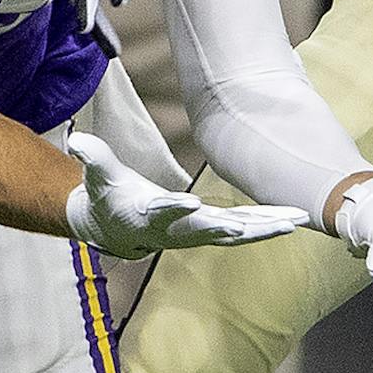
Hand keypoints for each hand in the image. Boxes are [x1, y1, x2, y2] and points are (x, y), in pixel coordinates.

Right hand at [63, 129, 307, 259]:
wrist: (115, 228)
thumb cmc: (107, 195)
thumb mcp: (98, 175)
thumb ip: (93, 157)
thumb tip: (77, 139)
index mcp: (149, 213)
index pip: (163, 210)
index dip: (176, 209)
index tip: (191, 205)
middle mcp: (178, 229)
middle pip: (213, 229)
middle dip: (242, 227)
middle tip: (266, 224)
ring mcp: (197, 233)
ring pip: (237, 232)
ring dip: (266, 227)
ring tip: (296, 219)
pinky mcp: (210, 230)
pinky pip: (244, 229)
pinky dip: (268, 224)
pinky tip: (293, 218)